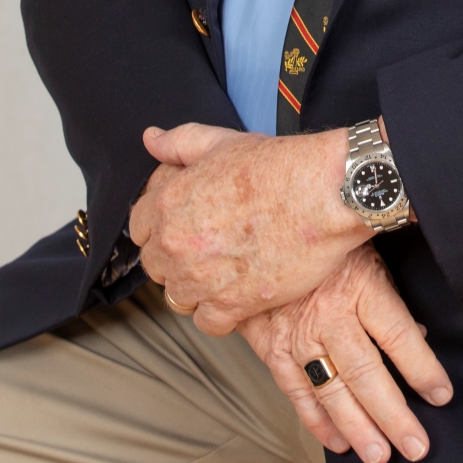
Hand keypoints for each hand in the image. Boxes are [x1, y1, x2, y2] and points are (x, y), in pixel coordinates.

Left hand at [128, 121, 368, 334]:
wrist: (324, 194)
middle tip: (210, 250)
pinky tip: (239, 295)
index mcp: (168, 202)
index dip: (162, 228)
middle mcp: (177, 243)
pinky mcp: (231, 304)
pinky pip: (207, 323)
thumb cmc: (280, 167)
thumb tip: (150, 139)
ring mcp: (201, 278)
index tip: (184, 228)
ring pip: (178, 297)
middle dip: (177, 259)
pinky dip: (221, 314)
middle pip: (156, 267)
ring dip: (197, 289)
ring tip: (225, 273)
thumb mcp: (221, 142)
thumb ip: (179, 142)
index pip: (138, 229)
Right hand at [241, 242, 452, 462]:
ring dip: (358, 428)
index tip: (441, 395)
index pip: (399, 337)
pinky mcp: (274, 349)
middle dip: (393, 416)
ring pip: (333, 390)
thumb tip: (418, 335)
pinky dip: (317, 421)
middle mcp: (330, 315)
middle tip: (416, 447)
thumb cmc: (323, 246)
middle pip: (367, 374)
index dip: (423, 369)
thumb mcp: (364, 255)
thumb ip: (389, 297)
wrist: (255, 235)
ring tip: (380, 456)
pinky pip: (298, 392)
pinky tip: (338, 442)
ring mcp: (298, 335)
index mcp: (361, 286)